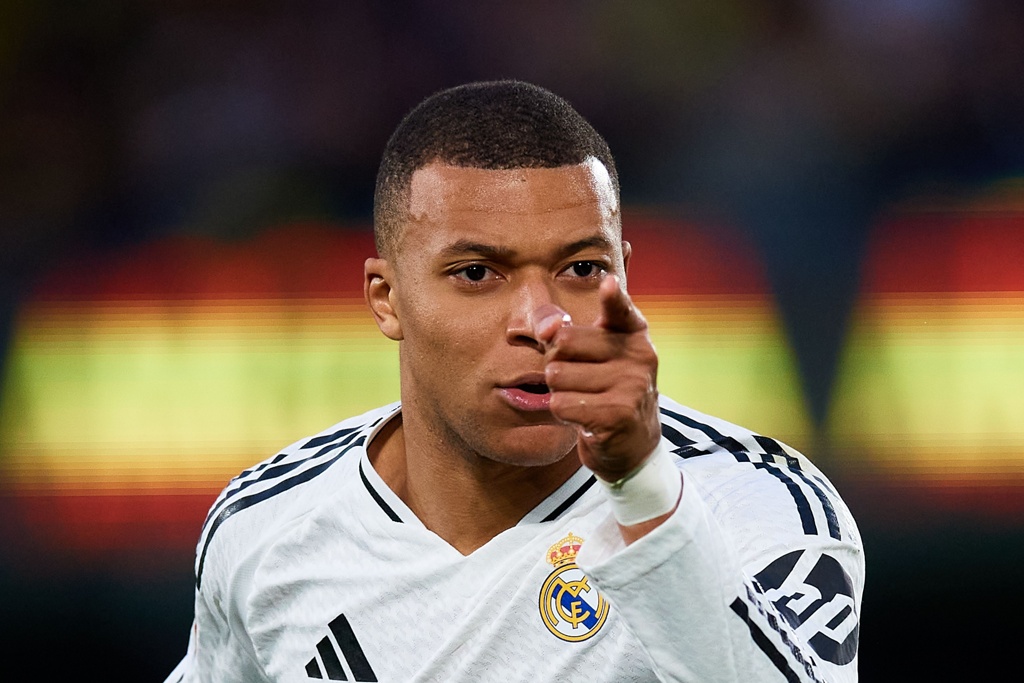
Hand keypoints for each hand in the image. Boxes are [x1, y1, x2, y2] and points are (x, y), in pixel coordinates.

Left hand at [532, 275, 660, 481]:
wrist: (632, 445)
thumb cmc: (605, 391)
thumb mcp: (593, 357)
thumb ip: (566, 333)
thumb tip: (546, 327)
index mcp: (634, 333)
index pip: (620, 309)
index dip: (612, 296)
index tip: (608, 283)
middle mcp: (640, 355)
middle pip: (564, 343)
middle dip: (556, 363)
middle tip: (577, 380)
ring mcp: (633, 385)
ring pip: (558, 376)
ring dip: (559, 392)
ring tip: (583, 400)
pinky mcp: (619, 414)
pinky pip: (561, 404)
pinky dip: (562, 413)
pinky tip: (584, 417)